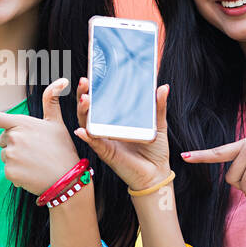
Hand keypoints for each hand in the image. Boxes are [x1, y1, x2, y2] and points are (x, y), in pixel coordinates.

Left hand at [0, 78, 80, 195]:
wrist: (67, 179)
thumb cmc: (62, 149)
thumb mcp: (57, 123)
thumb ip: (52, 101)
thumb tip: (62, 79)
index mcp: (22, 123)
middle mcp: (14, 138)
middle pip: (2, 139)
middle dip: (14, 144)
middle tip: (34, 150)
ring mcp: (11, 155)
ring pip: (5, 155)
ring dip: (17, 159)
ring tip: (35, 162)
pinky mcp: (10, 172)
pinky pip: (8, 170)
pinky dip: (18, 173)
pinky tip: (32, 173)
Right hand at [71, 77, 171, 192]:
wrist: (156, 173)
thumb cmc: (155, 150)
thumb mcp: (158, 124)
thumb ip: (158, 106)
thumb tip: (163, 86)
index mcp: (116, 119)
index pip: (102, 100)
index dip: (95, 88)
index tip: (92, 74)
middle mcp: (107, 128)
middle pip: (89, 109)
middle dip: (83, 94)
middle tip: (85, 81)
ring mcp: (104, 139)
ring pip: (87, 123)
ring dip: (83, 111)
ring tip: (85, 99)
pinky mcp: (106, 152)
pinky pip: (93, 143)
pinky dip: (87, 136)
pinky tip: (82, 130)